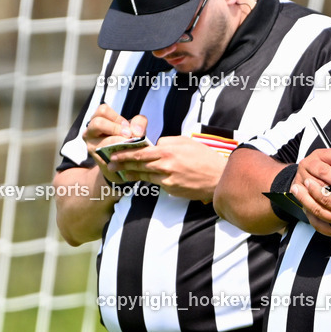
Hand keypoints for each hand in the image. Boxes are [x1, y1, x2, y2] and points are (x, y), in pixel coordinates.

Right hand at [83, 104, 146, 184]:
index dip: (117, 117)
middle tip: (128, 134)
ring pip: (102, 141)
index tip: (126, 125)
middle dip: (116, 128)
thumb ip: (139, 123)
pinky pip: (109, 156)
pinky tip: (128, 154)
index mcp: (97, 120)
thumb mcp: (133, 128)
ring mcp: (92, 147)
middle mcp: (90, 132)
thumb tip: (137, 132)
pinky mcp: (99, 160)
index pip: (102, 110)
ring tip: (129, 143)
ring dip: (118, 141)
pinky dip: (121, 154)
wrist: (123, 163)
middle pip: (98, 123)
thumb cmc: (127, 140)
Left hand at [108, 135, 226, 202]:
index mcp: (168, 151)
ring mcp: (168, 180)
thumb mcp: (186, 142)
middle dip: (122, 165)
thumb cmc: (205, 158)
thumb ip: (167, 142)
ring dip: (132, 174)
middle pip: (138, 165)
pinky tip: (143, 179)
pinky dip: (150, 181)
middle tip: (110, 166)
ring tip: (123, 174)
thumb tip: (155, 144)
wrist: (220, 178)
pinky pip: (157, 183)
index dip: (124, 154)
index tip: (114, 154)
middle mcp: (165, 166)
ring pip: (145, 176)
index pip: (140, 152)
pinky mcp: (172, 190)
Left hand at [290, 149, 330, 258]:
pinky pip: (325, 231)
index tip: (307, 181)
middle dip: (305, 198)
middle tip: (295, 188)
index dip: (314, 190)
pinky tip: (313, 216)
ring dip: (307, 210)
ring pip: (319, 222)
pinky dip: (316, 222)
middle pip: (318, 210)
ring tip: (300, 200)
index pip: (327, 200)